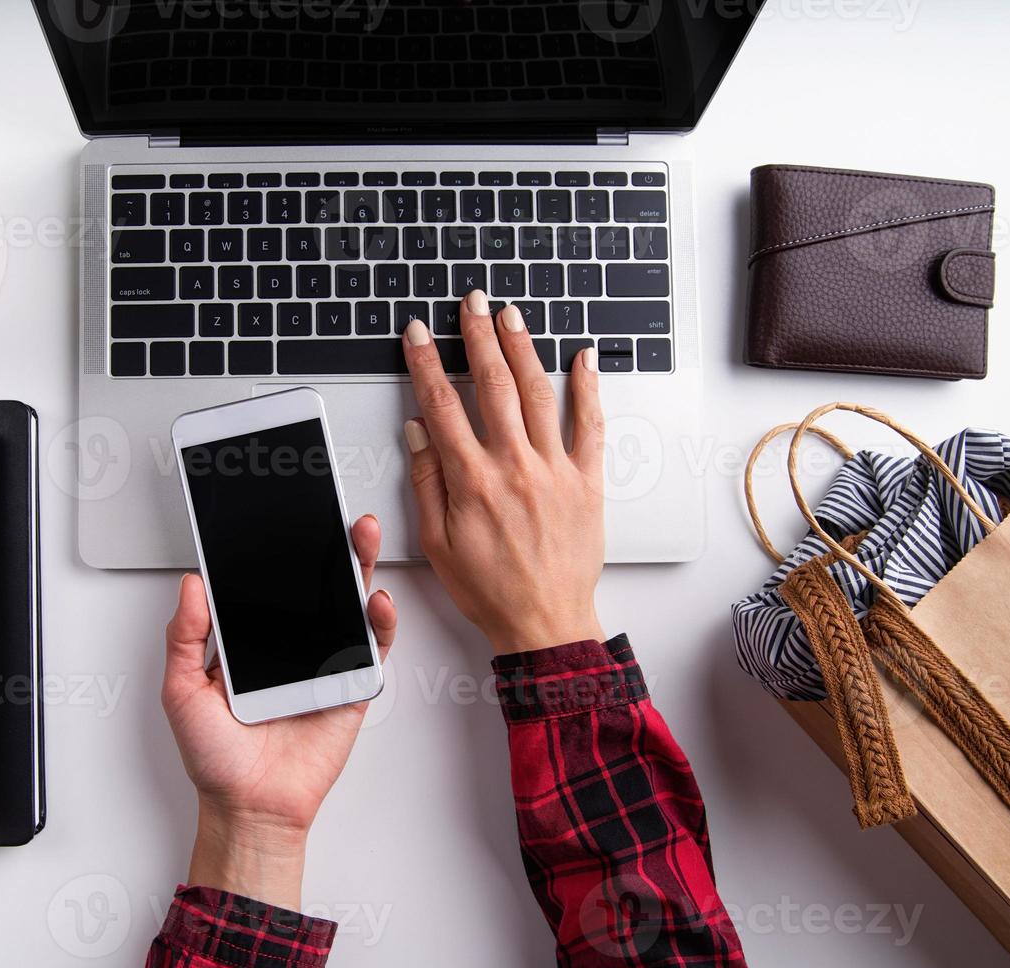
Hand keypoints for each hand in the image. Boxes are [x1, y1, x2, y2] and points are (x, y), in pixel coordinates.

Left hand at [161, 515, 396, 909]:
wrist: (250, 809)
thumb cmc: (216, 759)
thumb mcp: (182, 691)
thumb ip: (185, 636)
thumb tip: (191, 585)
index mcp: (251, 640)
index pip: (268, 583)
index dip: (277, 550)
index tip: (281, 517)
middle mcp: (291, 644)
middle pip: (315, 583)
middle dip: (328, 545)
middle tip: (331, 514)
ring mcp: (325, 661)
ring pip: (347, 604)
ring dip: (359, 567)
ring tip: (362, 536)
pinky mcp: (352, 685)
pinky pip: (372, 647)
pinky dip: (380, 622)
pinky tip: (376, 601)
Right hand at [402, 290, 604, 652]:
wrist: (544, 621)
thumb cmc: (490, 589)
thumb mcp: (437, 543)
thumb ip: (428, 483)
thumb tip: (418, 432)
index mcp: (472, 481)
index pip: (441, 406)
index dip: (427, 363)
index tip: (419, 334)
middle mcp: (514, 466)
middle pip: (492, 385)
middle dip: (478, 338)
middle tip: (471, 304)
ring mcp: (554, 470)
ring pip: (538, 394)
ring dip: (523, 348)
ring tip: (512, 315)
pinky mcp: (587, 481)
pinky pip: (591, 425)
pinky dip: (588, 388)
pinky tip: (582, 358)